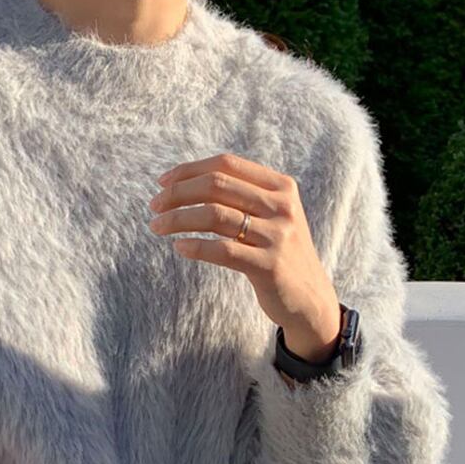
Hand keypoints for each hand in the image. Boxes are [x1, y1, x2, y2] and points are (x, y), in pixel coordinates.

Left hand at [148, 152, 341, 363]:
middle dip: (178, 193)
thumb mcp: (270, 216)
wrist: (310, 298)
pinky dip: (195, 246)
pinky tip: (179, 247)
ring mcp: (277, 235)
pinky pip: (222, 250)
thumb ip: (241, 196)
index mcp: (280, 187)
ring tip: (156, 226)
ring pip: (214, 215)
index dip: (189, 170)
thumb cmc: (278, 253)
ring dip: (178, 219)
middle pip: (216, 185)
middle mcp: (281, 206)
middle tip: (154, 206)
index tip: (163, 182)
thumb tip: (185, 182)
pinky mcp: (269, 266)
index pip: (226, 165)